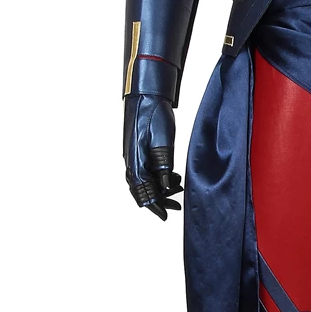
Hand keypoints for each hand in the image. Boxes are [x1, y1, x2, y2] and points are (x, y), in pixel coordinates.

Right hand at [123, 93, 182, 220]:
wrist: (146, 95)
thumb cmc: (154, 115)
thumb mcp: (162, 142)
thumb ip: (163, 165)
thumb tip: (165, 187)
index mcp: (136, 161)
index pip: (143, 192)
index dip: (155, 206)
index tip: (165, 216)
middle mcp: (132, 161)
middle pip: (143, 190)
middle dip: (160, 200)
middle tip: (176, 206)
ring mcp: (134, 156)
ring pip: (146, 181)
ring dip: (161, 189)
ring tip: (179, 190)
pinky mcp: (139, 150)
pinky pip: (147, 171)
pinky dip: (160, 178)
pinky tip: (174, 176)